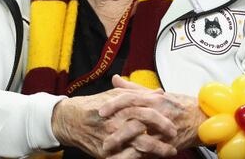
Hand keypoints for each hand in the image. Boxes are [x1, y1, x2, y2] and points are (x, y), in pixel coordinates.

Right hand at [51, 87, 176, 157]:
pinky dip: (139, 158)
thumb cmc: (96, 105)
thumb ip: (138, 94)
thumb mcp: (116, 95)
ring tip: (169, 152)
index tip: (173, 125)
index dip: (161, 119)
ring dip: (156, 151)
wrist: (71, 120)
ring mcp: (110, 140)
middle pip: (144, 132)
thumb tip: (159, 92)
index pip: (146, 113)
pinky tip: (149, 158)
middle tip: (173, 139)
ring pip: (138, 148)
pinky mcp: (105, 153)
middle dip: (162, 138)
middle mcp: (115, 124)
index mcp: (119, 108)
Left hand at [99, 75, 206, 154]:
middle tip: (101, 134)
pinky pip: (151, 150)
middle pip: (133, 118)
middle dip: (116, 128)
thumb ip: (134, 88)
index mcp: (153, 98)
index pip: (130, 98)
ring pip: (141, 136)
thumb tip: (115, 79)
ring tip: (109, 150)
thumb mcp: (157, 93)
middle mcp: (158, 111)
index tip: (101, 111)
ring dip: (124, 144)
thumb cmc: (179, 104)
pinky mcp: (168, 143)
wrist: (202, 117)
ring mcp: (164, 128)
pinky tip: (125, 158)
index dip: (114, 104)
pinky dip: (137, 155)